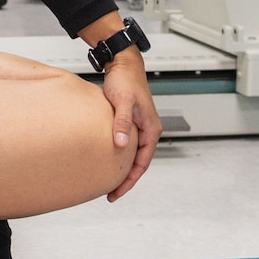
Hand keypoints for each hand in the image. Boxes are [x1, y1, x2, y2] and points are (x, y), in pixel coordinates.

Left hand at [98, 52, 160, 199]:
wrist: (123, 64)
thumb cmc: (125, 80)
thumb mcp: (122, 102)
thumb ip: (122, 123)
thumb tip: (121, 145)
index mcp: (151, 129)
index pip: (142, 163)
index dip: (130, 180)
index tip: (117, 192)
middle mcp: (148, 130)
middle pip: (138, 163)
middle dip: (126, 179)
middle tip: (110, 194)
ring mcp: (139, 127)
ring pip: (132, 155)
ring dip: (122, 169)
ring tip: (108, 182)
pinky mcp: (130, 122)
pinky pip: (126, 145)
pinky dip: (118, 156)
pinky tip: (106, 161)